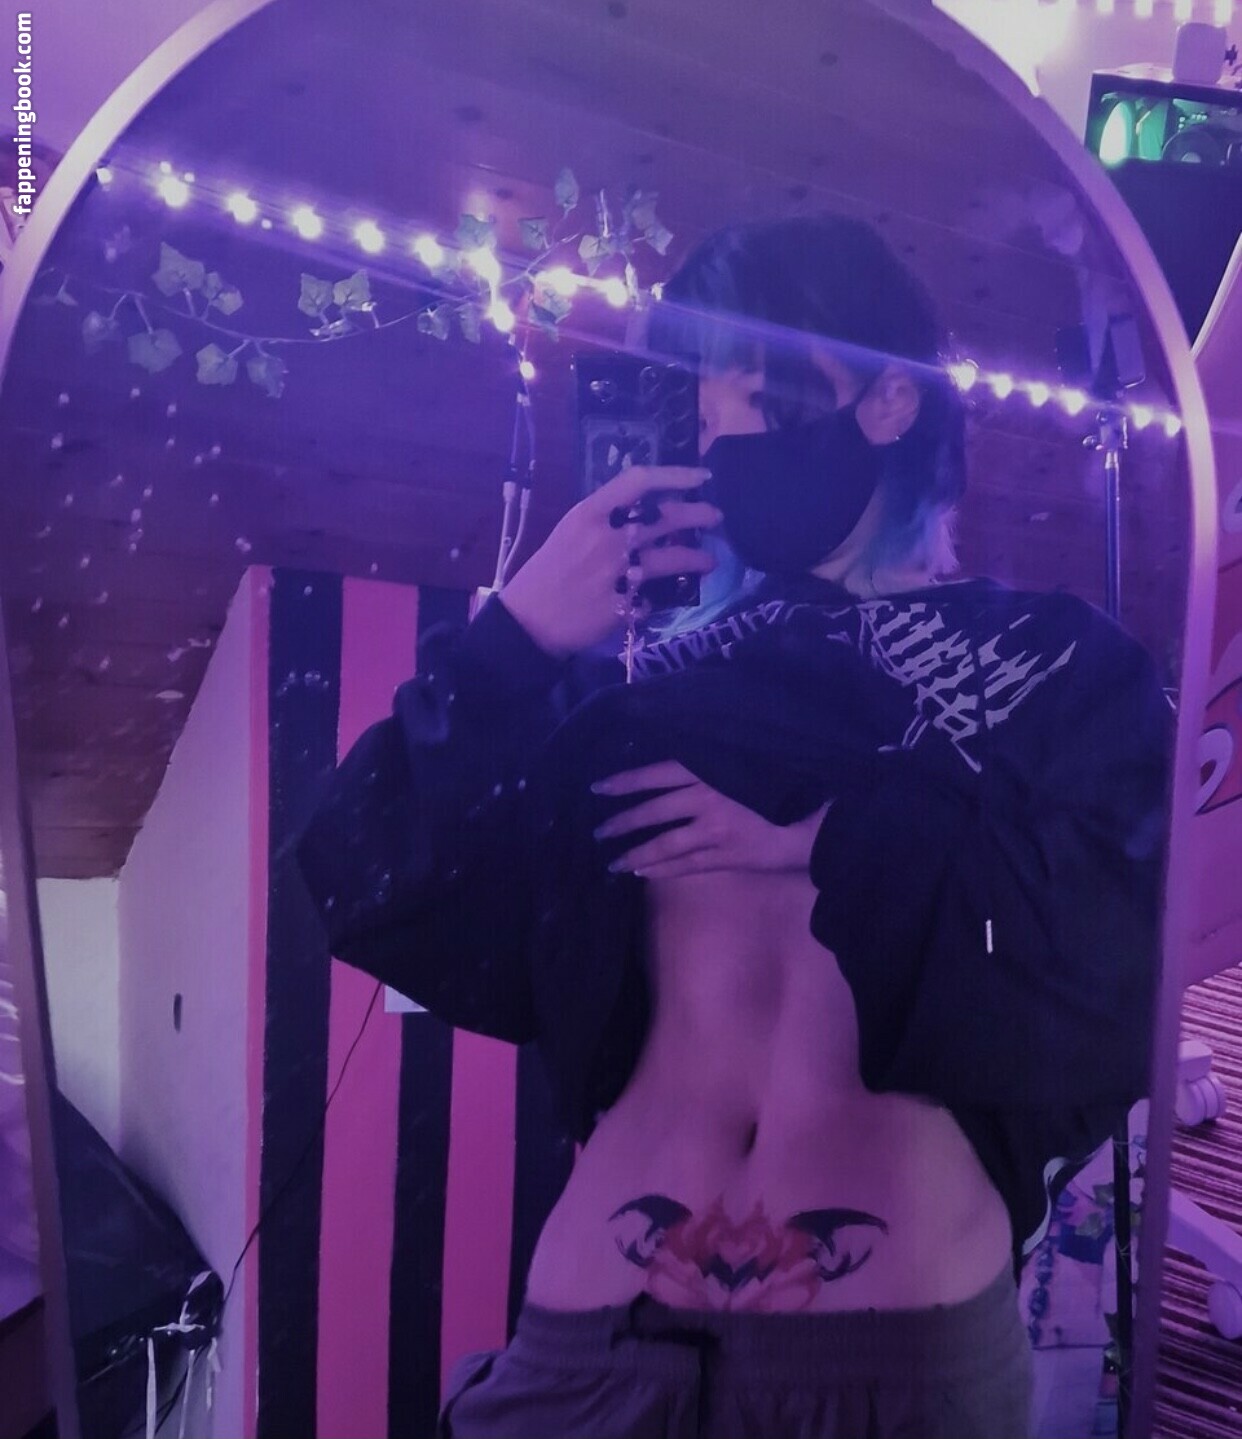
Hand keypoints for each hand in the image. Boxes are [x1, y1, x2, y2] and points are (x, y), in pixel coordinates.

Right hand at [497, 465, 721, 658]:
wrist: (530, 620)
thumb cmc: (548, 570)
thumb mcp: (572, 530)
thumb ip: (606, 517)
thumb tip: (646, 509)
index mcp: (589, 514)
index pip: (639, 481)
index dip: (676, 475)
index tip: (702, 476)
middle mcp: (607, 539)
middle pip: (666, 517)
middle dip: (698, 514)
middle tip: (715, 516)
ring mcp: (618, 573)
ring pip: (673, 558)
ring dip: (697, 558)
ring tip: (709, 560)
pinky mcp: (625, 605)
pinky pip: (654, 597)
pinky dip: (657, 595)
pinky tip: (660, 596)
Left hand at [591, 760, 831, 880]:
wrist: (818, 819)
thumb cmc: (786, 783)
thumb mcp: (747, 764)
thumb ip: (715, 766)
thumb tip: (679, 770)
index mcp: (711, 772)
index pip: (657, 774)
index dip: (626, 781)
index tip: (598, 787)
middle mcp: (707, 800)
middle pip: (654, 811)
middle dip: (623, 822)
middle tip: (598, 831)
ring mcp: (716, 832)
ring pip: (665, 844)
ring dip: (636, 853)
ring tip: (614, 862)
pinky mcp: (727, 858)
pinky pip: (686, 866)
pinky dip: (662, 869)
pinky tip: (644, 873)